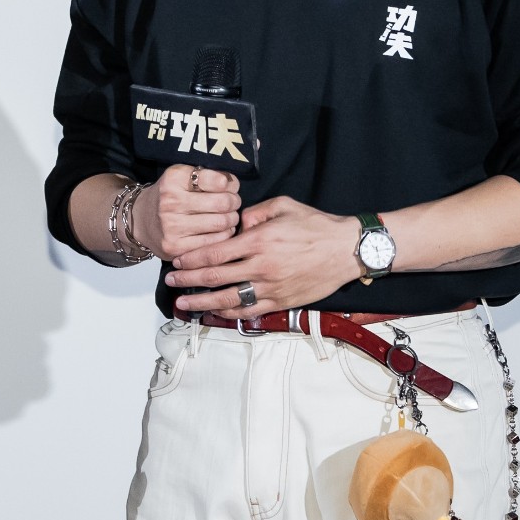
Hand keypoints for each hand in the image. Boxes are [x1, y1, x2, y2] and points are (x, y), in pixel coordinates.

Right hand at [130, 165, 240, 260]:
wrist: (139, 220)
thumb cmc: (169, 196)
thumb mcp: (182, 177)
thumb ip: (208, 176)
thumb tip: (233, 184)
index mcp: (174, 179)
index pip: (216, 180)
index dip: (230, 183)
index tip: (229, 186)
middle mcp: (170, 202)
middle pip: (223, 203)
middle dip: (234, 202)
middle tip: (232, 203)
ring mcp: (172, 227)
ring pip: (221, 224)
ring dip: (231, 220)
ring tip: (227, 217)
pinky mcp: (175, 247)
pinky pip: (213, 243)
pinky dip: (223, 236)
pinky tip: (219, 231)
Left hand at [165, 195, 359, 316]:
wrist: (347, 250)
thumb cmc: (316, 225)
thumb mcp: (283, 205)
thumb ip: (253, 213)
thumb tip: (236, 224)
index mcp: (259, 241)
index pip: (215, 253)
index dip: (192, 259)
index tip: (178, 262)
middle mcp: (262, 267)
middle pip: (215, 277)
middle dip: (189, 281)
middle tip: (171, 283)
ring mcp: (272, 287)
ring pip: (229, 299)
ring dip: (203, 303)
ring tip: (184, 305)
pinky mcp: (282, 301)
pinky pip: (250, 311)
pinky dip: (229, 313)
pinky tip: (215, 312)